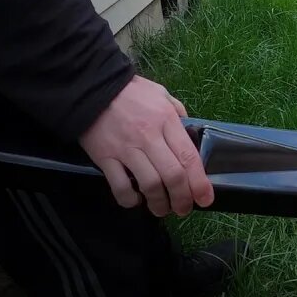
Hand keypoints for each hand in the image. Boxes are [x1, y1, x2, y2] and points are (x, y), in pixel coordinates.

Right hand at [79, 75, 212, 216]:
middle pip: (173, 176)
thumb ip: (178, 113)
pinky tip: (135, 200)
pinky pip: (119, 186)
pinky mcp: (105, 157)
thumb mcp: (161, 94)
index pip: (189, 157)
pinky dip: (130, 199)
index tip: (206, 199)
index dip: (200, 182)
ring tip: (162, 209)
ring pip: (149, 185)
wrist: (91, 87)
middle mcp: (149, 137)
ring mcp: (126, 149)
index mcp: (166, 121)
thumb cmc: (130, 92)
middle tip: (183, 209)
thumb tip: (189, 131)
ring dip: (159, 203)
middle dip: (182, 198)